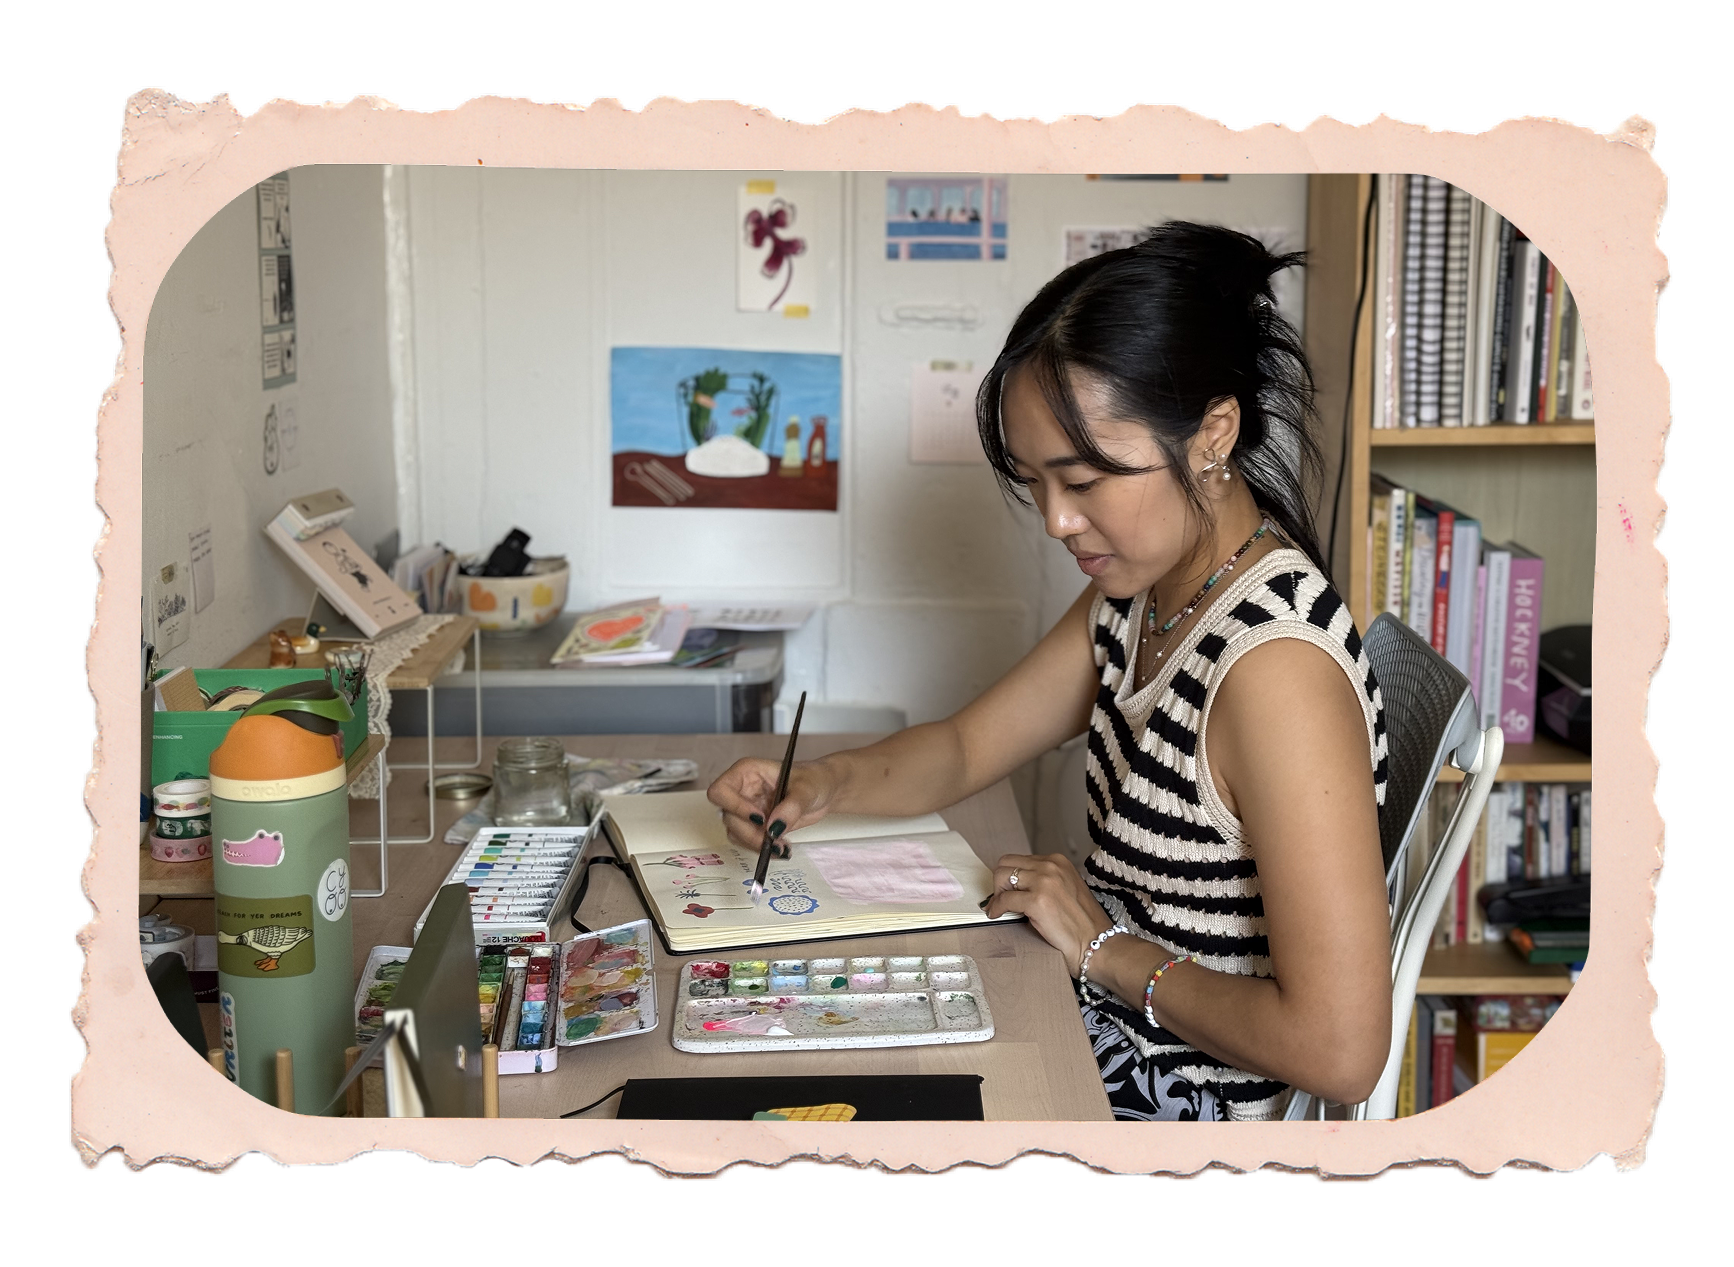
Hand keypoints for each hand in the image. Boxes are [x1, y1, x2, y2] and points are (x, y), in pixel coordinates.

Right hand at [706, 757, 838, 853]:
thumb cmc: (814, 779)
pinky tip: (781, 848)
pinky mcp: (754, 825)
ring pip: (735, 832)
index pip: (721, 790)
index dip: (734, 806)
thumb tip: (773, 827)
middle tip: (773, 840)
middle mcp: (742, 790)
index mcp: (747, 772)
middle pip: (728, 816)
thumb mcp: (806, 789)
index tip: (759, 818)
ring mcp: (746, 809)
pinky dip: (762, 849)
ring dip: (755, 844)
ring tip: (781, 847)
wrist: (824, 791)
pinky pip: (747, 842)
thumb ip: (790, 807)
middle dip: (749, 833)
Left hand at [984, 853, 1113, 977]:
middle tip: (1001, 899)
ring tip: (999, 908)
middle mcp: (1051, 866)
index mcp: (1058, 861)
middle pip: (1006, 863)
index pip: (1019, 859)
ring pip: (1001, 877)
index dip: (1008, 876)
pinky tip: (996, 915)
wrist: (1096, 943)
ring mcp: (1044, 882)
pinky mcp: (1037, 901)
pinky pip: (1004, 900)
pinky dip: (996, 908)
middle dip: (999, 882)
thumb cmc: (1082, 922)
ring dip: (996, 894)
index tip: (1006, 890)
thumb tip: (1014, 884)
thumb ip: (1043, 880)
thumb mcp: (1064, 888)